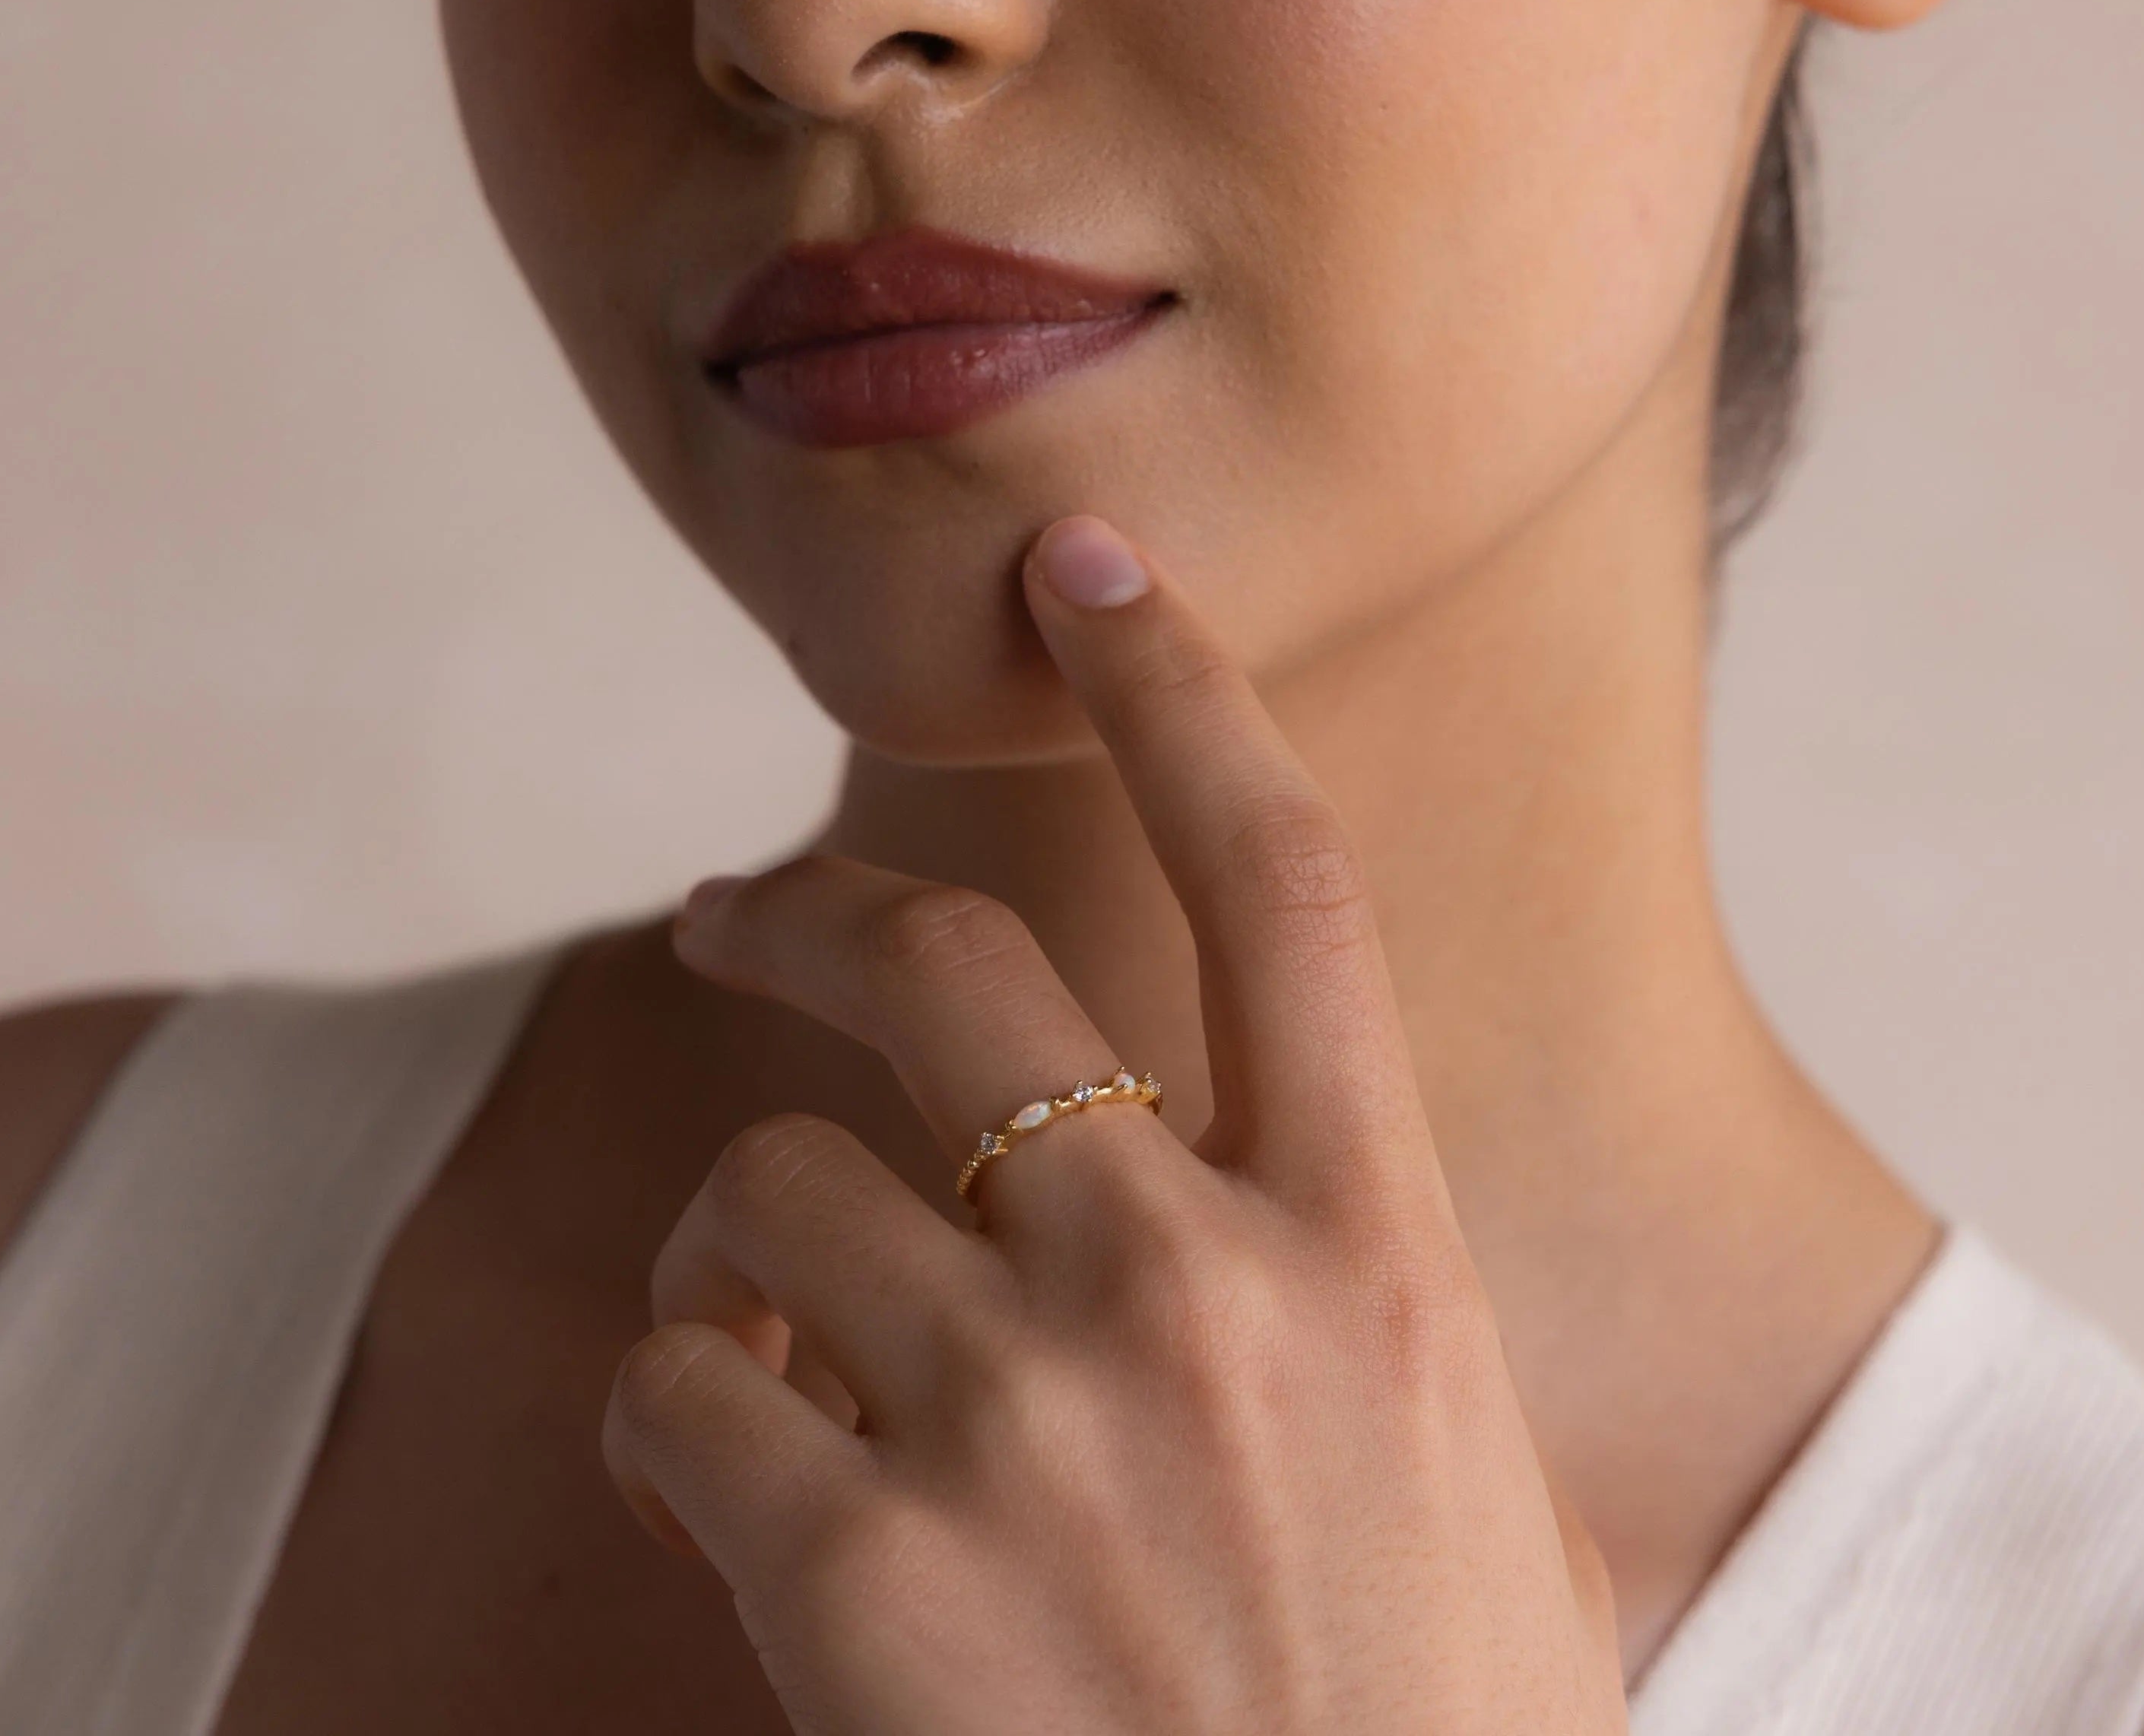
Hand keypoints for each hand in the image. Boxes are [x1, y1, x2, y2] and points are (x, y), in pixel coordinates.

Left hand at [603, 515, 1627, 1735]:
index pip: (1283, 878)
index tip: (1090, 559)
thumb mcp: (1477, 1500)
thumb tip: (1246, 1225)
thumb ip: (1368, 1326)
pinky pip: (671, 1392)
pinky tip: (717, 1489)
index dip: (1182, 682)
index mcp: (1378, 1252)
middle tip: (738, 909)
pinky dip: (666, 1415)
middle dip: (814, 902)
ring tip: (754, 1327)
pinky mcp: (857, 1584)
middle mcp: (1200, 1289)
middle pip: (956, 964)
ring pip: (769, 1185)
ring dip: (734, 1237)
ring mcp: (1026, 1425)